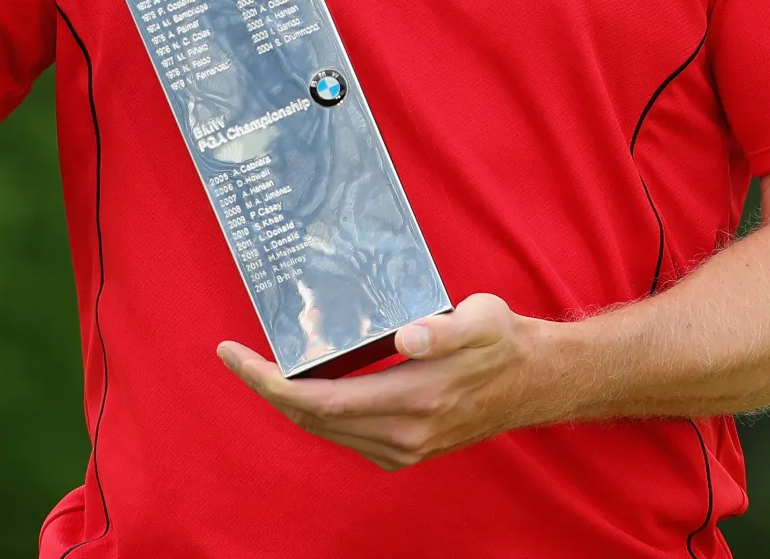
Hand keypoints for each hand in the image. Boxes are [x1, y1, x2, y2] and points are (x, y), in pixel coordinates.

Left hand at [216, 293, 553, 469]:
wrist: (535, 381)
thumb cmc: (504, 341)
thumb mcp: (482, 319)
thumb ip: (446, 328)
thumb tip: (408, 336)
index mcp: (414, 400)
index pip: (319, 401)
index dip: (269, 381)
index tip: (234, 353)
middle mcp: (403, 434)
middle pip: (311, 419)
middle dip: (268, 388)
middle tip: (236, 353)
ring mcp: (404, 448)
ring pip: (325, 430)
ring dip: (290, 401)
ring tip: (266, 364)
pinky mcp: (407, 451)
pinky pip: (345, 434)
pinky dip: (317, 411)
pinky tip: (309, 382)